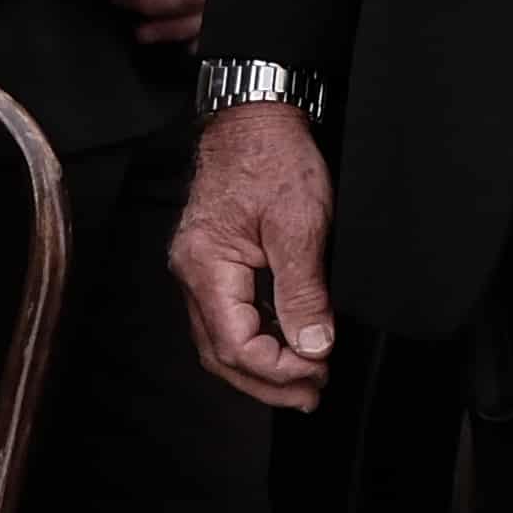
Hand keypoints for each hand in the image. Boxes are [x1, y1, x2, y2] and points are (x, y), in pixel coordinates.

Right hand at [175, 101, 338, 410]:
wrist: (257, 118)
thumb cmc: (273, 158)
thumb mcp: (300, 224)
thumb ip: (304, 291)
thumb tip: (313, 345)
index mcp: (207, 267)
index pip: (235, 344)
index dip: (278, 369)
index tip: (318, 371)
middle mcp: (194, 274)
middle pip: (222, 354)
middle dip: (268, 383)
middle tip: (312, 395)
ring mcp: (201, 271)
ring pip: (222, 341)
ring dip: (263, 368)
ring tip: (305, 381)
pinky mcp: (215, 264)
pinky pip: (230, 318)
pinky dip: (259, 341)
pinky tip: (288, 348)